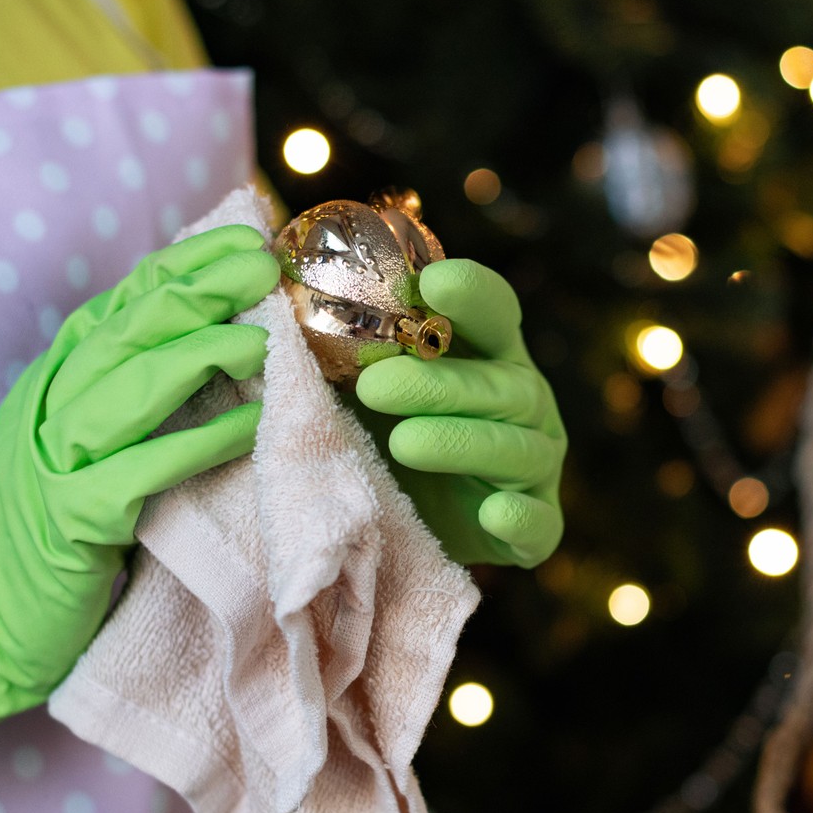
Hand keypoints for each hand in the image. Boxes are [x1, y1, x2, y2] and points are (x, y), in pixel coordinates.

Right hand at [0, 226, 277, 796]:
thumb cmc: (45, 538)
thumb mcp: (81, 451)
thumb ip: (131, 403)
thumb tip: (216, 350)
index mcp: (54, 385)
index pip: (122, 306)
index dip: (181, 267)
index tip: (242, 238)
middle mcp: (49, 409)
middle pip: (126, 332)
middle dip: (195, 289)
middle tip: (258, 261)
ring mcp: (54, 462)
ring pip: (128, 388)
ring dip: (197, 355)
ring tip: (260, 335)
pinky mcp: (70, 521)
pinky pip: (143, 471)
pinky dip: (198, 443)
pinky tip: (248, 423)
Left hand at [353, 259, 564, 567]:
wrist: (407, 528)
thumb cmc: (383, 441)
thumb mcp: (361, 391)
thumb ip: (339, 351)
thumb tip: (273, 303)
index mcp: (489, 355)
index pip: (494, 313)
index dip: (471, 295)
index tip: (433, 283)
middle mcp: (523, 403)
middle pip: (499, 384)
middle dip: (438, 384)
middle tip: (374, 385)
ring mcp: (535, 464)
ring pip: (517, 448)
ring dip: (461, 444)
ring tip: (403, 445)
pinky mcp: (539, 525)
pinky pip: (540, 522)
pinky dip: (520, 518)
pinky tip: (494, 513)